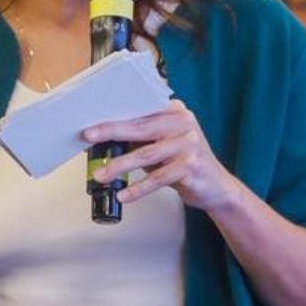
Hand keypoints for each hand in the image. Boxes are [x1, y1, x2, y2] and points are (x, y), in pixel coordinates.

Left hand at [85, 101, 234, 211]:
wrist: (217, 186)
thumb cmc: (184, 162)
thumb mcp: (163, 144)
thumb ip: (140, 138)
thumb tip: (104, 139)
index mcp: (175, 111)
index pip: (140, 110)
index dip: (115, 116)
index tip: (93, 122)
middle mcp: (184, 123)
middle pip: (141, 127)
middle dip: (111, 132)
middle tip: (89, 138)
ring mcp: (189, 144)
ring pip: (146, 154)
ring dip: (119, 165)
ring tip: (101, 175)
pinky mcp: (191, 167)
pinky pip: (158, 179)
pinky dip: (138, 188)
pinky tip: (124, 195)